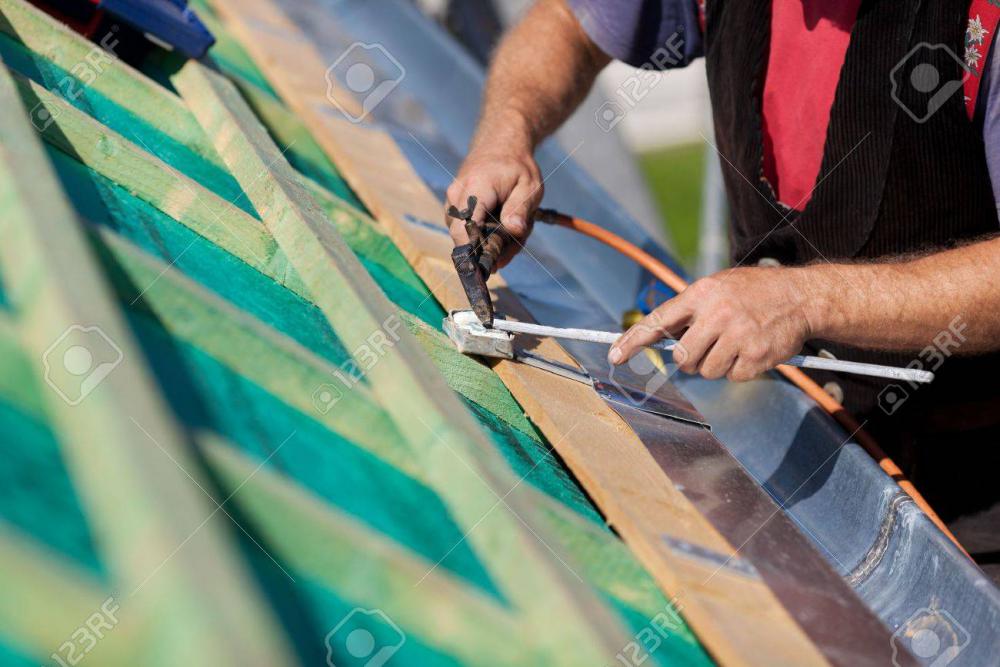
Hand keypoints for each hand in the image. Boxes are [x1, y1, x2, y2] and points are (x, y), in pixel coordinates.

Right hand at [445, 145, 541, 268]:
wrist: (500, 145)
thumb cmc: (517, 166)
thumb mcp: (530, 186)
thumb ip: (521, 209)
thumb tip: (513, 231)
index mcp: (476, 188)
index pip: (466, 227)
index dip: (472, 252)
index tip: (485, 270)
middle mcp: (456, 196)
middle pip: (465, 238)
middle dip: (490, 249)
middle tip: (516, 243)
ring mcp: (451, 202)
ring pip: (466, 237)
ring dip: (490, 241)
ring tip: (513, 228)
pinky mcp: (452, 208)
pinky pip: (466, 231)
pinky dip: (485, 234)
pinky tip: (502, 225)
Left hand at [609, 267, 820, 380]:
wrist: (802, 296)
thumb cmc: (754, 292)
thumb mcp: (718, 287)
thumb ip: (690, 310)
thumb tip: (659, 337)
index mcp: (701, 293)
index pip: (658, 320)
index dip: (633, 341)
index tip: (615, 356)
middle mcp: (717, 314)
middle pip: (683, 357)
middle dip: (691, 359)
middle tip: (709, 346)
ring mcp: (737, 335)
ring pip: (706, 371)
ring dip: (717, 364)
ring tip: (735, 344)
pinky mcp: (756, 355)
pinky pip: (732, 377)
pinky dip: (740, 370)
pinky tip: (752, 350)